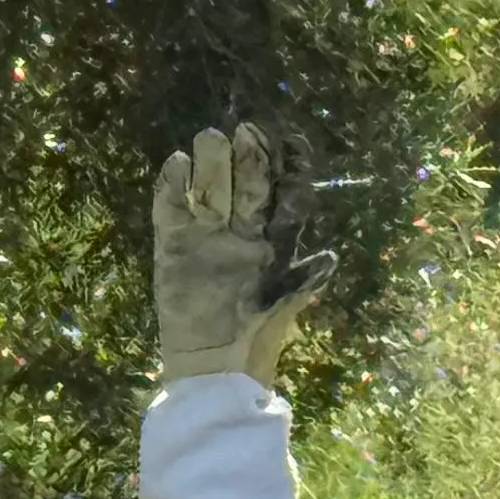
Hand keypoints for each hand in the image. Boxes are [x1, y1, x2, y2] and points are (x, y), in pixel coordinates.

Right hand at [150, 122, 331, 382]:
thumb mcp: (283, 307)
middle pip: (250, 185)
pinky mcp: (174, 243)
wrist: (213, 368)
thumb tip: (328, 258)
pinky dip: (172, 186)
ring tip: (211, 137)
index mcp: (277, 241)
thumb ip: (302, 280)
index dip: (291, 167)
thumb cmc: (256, 338)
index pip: (288, 195)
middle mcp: (244, 230)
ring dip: (213, 163)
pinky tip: (177, 164)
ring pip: (212, 188)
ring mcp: (208, 234)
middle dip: (251, 158)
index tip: (294, 140)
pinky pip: (171, 207)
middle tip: (248, 131)